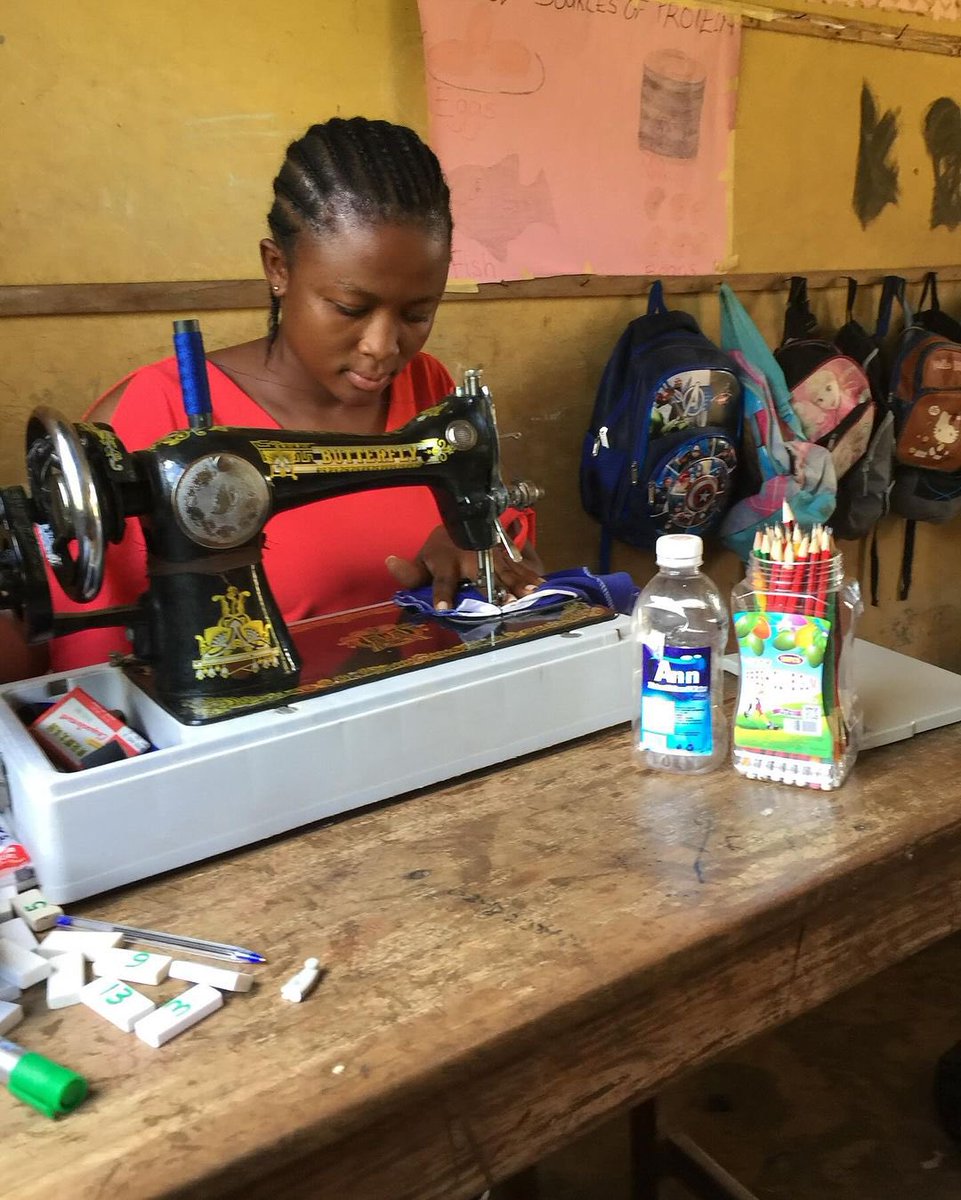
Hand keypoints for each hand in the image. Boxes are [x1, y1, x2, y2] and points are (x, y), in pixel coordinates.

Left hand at [386, 525, 544, 610]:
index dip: (443, 593)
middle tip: (507, 604)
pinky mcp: (504, 552)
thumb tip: (390, 562)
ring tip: (529, 594)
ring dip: (518, 582)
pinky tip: (542, 584)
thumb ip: (408, 572)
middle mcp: (470, 558)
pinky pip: (518, 564)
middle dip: (496, 588)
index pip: (443, 580)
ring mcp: (489, 553)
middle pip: (484, 575)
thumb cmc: (439, 551)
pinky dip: (530, 573)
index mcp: (446, 562)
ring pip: (505, 569)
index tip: (443, 607)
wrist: (460, 519)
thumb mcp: (421, 561)